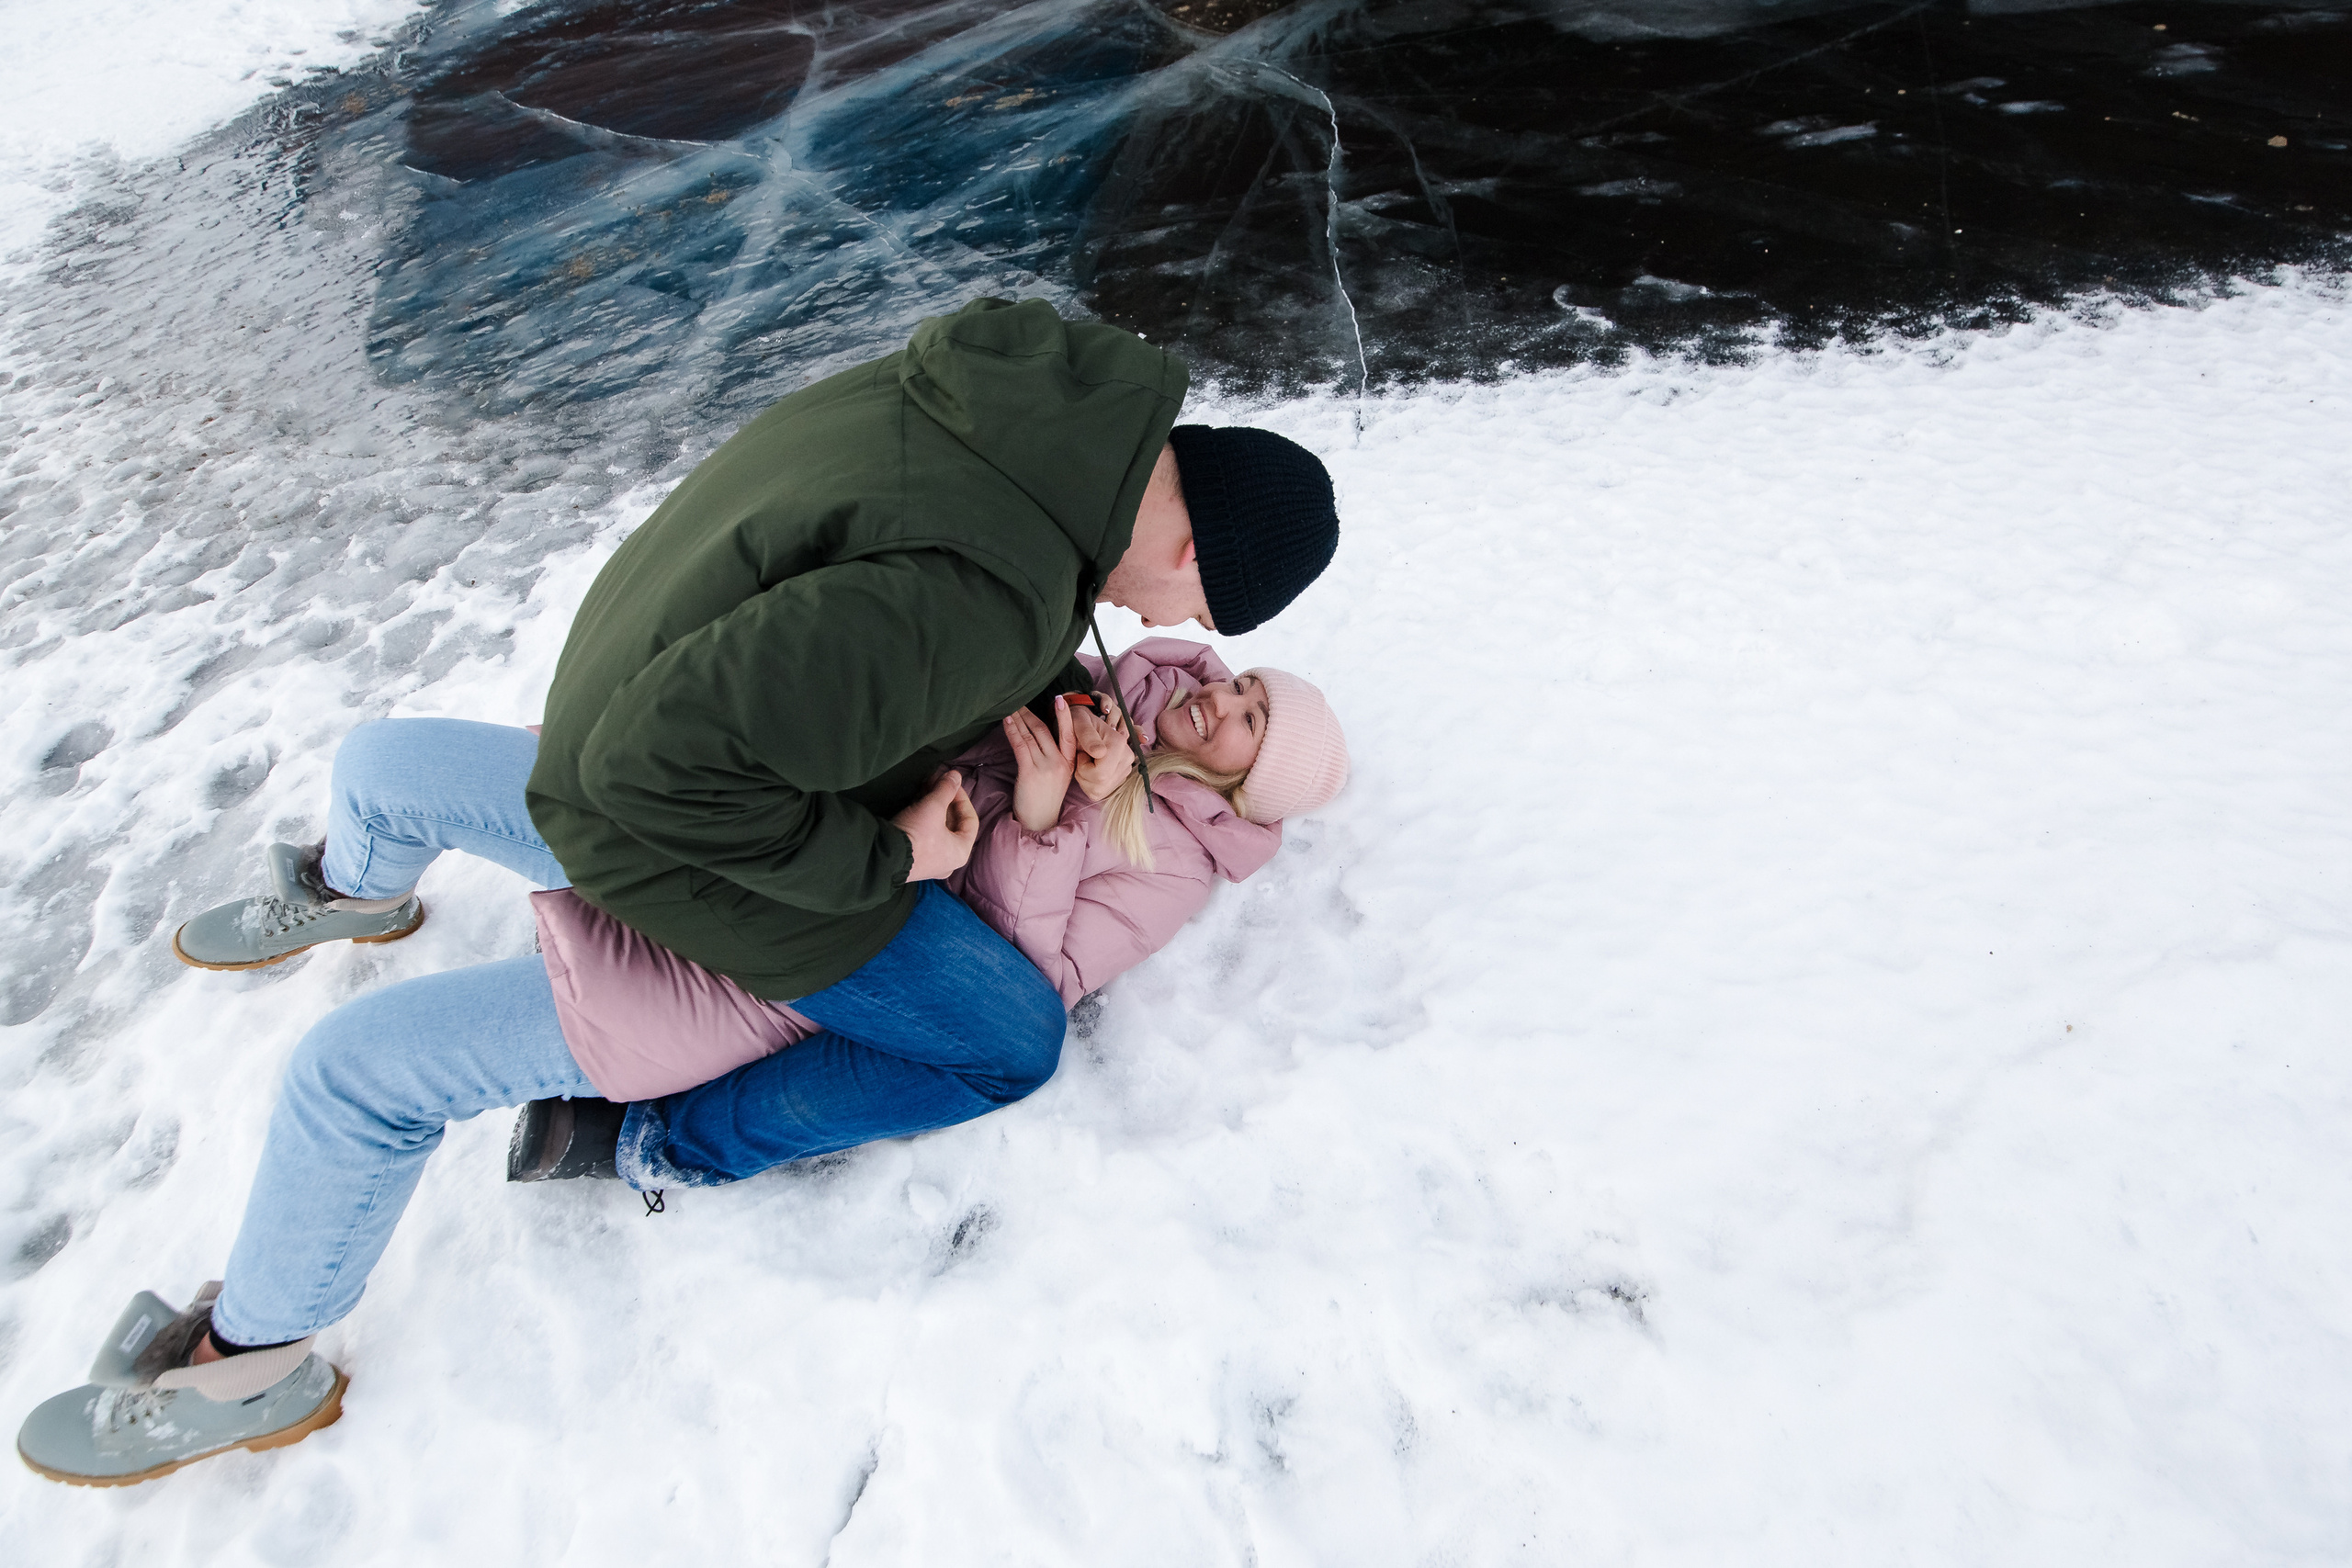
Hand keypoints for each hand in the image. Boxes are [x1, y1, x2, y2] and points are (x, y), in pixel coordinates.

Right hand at [892, 769, 977, 880]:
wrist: (883, 858)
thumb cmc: (916, 834)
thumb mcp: (932, 807)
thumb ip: (946, 789)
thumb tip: (956, 774)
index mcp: (961, 852)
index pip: (971, 820)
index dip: (962, 797)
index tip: (950, 783)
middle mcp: (949, 860)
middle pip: (953, 823)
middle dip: (945, 799)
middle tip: (935, 781)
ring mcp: (931, 862)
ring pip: (938, 828)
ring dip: (933, 806)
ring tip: (924, 786)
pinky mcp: (915, 859)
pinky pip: (925, 835)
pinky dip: (924, 818)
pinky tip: (916, 801)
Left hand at [1006, 698, 1077, 832]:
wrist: (1040, 822)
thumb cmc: (1045, 799)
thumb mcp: (1058, 777)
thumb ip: (1054, 758)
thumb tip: (1039, 737)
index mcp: (1069, 762)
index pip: (1069, 734)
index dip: (1064, 716)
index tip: (1059, 699)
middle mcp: (1060, 762)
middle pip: (1044, 730)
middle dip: (1030, 713)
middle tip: (1019, 700)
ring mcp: (1046, 767)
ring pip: (1030, 735)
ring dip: (1018, 719)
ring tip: (1010, 707)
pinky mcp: (1030, 772)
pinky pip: (1020, 745)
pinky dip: (1012, 731)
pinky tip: (1007, 721)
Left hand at [1071, 696, 1134, 801]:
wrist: (1084, 725)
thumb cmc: (1079, 723)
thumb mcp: (1079, 723)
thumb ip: (1087, 735)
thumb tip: (1100, 753)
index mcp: (1119, 743)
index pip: (1100, 774)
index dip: (1083, 767)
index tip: (1081, 753)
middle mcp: (1127, 757)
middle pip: (1101, 784)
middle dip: (1083, 775)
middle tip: (1081, 758)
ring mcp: (1125, 769)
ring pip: (1099, 791)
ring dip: (1085, 779)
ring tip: (1085, 762)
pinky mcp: (1120, 777)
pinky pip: (1100, 792)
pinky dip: (1089, 784)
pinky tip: (1088, 770)